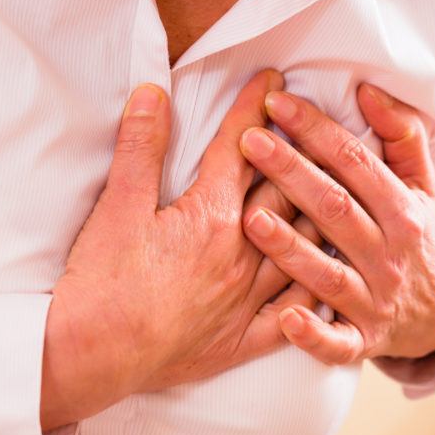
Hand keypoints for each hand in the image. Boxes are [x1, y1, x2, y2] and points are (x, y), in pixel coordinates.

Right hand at [41, 70, 316, 429]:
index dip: (255, 109)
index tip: (274, 80)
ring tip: (341, 191)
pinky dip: (316, 292)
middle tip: (318, 125)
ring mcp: (246, 300)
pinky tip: (332, 278)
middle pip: (283, 194)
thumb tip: (154, 93)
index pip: (239, 149)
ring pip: (301, 248)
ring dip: (319, 216)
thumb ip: (140, 147)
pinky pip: (294, 314)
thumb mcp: (117, 206)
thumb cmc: (102, 281)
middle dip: (301, 154)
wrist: (93, 354)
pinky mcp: (242, 340)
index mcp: (210, 216)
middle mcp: (240, 254)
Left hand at [238, 82, 434, 364]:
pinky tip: (286, 318)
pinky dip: (314, 334)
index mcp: (403, 210)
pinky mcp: (365, 341)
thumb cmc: (422, 237)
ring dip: (290, 248)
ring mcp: (376, 300)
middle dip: (291, 173)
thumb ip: (402, 136)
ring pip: (329, 272)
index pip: (355, 163)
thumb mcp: (424, 186)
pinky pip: (338, 342)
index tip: (275, 102)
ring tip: (249, 218)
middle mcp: (390, 254)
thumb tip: (369, 89)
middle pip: (335, 209)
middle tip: (249, 141)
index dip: (315, 130)